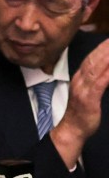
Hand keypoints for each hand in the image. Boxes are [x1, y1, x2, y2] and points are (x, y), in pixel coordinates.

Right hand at [52, 39, 108, 167]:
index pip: (90, 59)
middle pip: (93, 60)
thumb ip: (95, 81)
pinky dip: (107, 73)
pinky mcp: (89, 99)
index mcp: (79, 79)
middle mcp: (79, 81)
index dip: (100, 48)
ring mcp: (83, 90)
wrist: (72, 130)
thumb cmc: (82, 113)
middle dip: (104, 48)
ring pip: (96, 69)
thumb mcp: (87, 93)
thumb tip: (104, 71)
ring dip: (106, 57)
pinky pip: (100, 83)